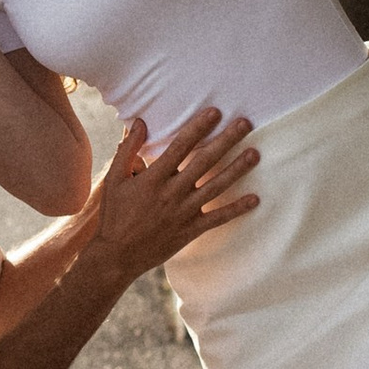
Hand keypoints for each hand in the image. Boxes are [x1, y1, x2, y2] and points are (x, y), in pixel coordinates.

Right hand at [85, 106, 259, 283]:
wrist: (116, 256)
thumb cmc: (113, 215)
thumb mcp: (113, 179)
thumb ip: (128, 150)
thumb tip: (139, 122)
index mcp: (153, 178)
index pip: (181, 147)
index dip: (199, 128)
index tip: (215, 112)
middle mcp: (172, 193)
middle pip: (204, 162)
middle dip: (226, 141)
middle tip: (245, 124)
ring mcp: (183, 212)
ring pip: (216, 186)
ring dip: (237, 169)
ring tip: (255, 153)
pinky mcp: (190, 230)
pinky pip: (218, 218)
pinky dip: (237, 209)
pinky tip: (255, 199)